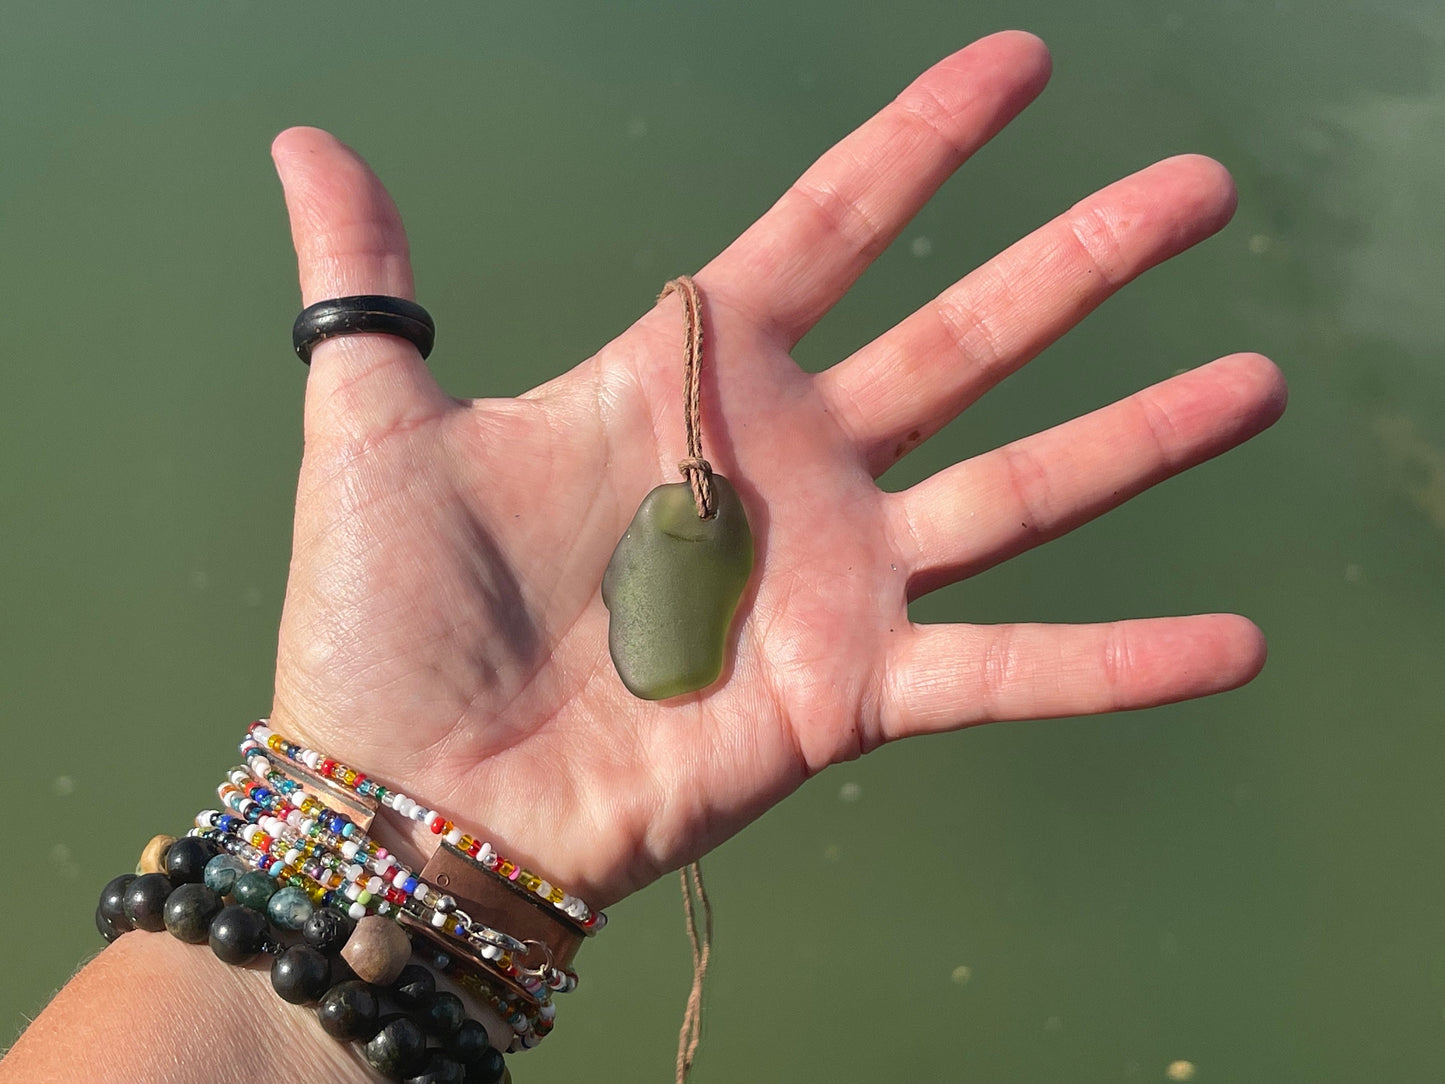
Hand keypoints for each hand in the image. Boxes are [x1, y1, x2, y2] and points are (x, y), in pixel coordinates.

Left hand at [267, 31, 1284, 909]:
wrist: (406, 796)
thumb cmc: (382, 617)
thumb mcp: (376, 421)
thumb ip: (367, 283)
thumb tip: (307, 143)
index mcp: (691, 382)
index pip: (835, 225)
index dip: (925, 144)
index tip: (1021, 65)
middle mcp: (788, 468)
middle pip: (967, 337)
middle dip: (1083, 260)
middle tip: (1201, 184)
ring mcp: (834, 580)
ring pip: (1021, 487)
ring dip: (1143, 437)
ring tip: (1259, 381)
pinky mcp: (853, 694)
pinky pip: (1009, 671)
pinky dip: (1120, 663)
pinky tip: (1234, 646)